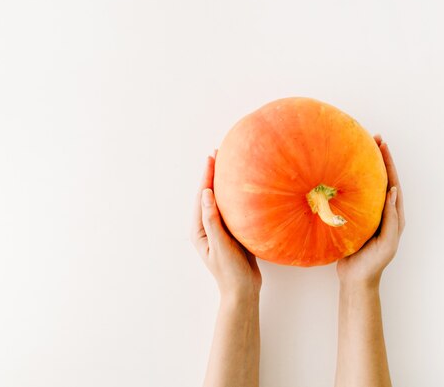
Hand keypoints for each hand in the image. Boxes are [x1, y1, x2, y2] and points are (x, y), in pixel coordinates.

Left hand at [190, 152, 261, 299]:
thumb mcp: (220, 244)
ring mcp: (219, 229)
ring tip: (231, 165)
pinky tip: (244, 189)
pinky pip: (232, 210)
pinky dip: (236, 196)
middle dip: (213, 174)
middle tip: (221, 153)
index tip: (212, 157)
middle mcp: (207, 226)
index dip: (206, 175)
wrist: (242, 290)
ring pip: (221, 201)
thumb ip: (212, 219)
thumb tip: (205, 193)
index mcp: (199, 229)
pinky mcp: (232, 233)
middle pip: (209, 195)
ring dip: (225, 183)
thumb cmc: (229, 271)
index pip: (202, 196)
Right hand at [336, 135, 404, 287]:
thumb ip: (390, 218)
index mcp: (393, 215)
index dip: (388, 163)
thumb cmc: (373, 263)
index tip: (382, 144)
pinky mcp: (356, 218)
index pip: (392, 182)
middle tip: (372, 138)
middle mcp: (383, 211)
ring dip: (364, 167)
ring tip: (358, 149)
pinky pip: (354, 196)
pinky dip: (350, 182)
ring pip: (368, 185)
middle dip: (378, 158)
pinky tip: (340, 174)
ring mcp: (369, 214)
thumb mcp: (386, 242)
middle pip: (382, 178)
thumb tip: (392, 190)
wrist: (357, 279)